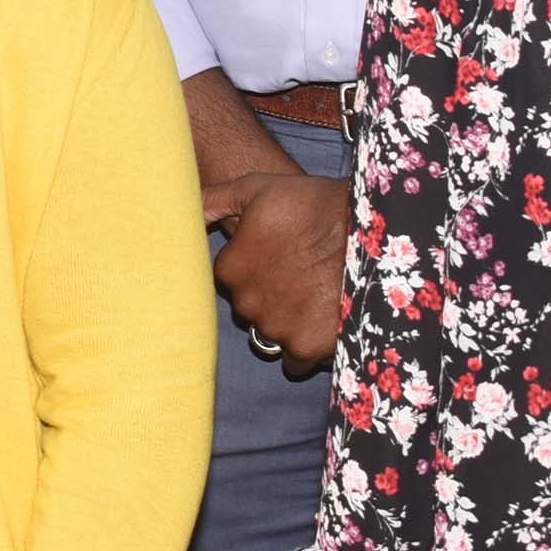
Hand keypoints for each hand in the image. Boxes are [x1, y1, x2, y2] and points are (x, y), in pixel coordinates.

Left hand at [204, 170, 350, 374]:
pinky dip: (305, 347)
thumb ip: (211, 201)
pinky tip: (321, 324)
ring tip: (314, 297)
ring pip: (272, 333)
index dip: (254, 267)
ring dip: (286, 322)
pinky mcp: (307, 347)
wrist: (370, 229)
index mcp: (229, 269)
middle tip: (299, 275)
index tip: (277, 256)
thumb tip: (181, 210)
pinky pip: (296, 361)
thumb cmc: (312, 204)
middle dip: (269, 296)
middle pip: (251, 308)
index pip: (230, 279)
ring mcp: (277, 328)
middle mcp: (247, 304)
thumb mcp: (255, 189)